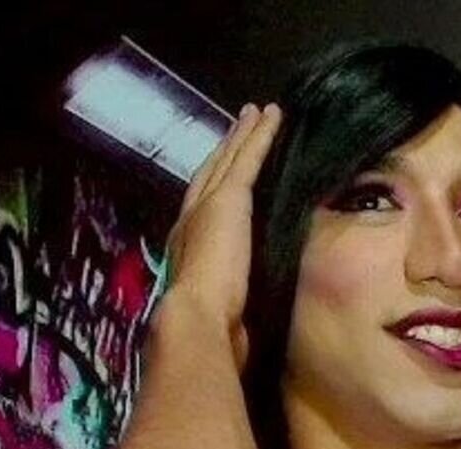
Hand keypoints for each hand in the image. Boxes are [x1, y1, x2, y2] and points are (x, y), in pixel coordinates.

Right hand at [159, 102, 282, 367]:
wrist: (194, 316)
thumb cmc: (205, 325)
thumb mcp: (214, 306)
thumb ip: (224, 298)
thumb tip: (240, 319)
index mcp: (188, 245)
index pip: (203, 204)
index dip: (213, 181)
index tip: (224, 165)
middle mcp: (191, 218)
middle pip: (212, 172)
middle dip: (226, 147)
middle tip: (240, 121)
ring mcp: (208, 206)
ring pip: (230, 159)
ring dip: (243, 133)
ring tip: (257, 112)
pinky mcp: (229, 200)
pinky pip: (248, 159)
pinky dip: (259, 136)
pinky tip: (272, 117)